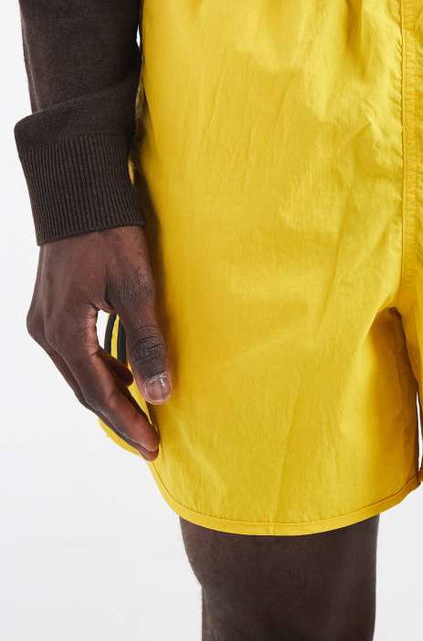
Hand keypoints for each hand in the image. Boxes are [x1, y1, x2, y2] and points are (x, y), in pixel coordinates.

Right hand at [26, 226, 170, 459]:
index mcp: (65, 333)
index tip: (153, 447)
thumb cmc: (109, 235)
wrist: (79, 194)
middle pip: (84, 389)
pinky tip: (122, 370)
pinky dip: (99, 367)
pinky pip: (75, 351)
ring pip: (78, 371)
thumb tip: (160, 393)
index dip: (128, 422)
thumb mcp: (136, 289)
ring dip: (108, 393)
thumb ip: (146, 343)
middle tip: (149, 440)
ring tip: (141, 412)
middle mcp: (47, 332)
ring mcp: (44, 319)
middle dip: (118, 416)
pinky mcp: (51, 307)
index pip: (99, 393)